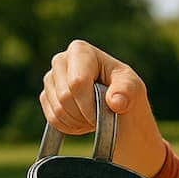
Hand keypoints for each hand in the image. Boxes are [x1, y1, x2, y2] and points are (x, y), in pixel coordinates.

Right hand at [39, 39, 167, 176]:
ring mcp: (50, 79)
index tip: (106, 110)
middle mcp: (60, 61)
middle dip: (85, 113)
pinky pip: (53, 119)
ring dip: (79, 121)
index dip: (90, 103)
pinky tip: (83, 120)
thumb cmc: (125, 91)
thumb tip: (116, 102)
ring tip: (94, 116)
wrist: (116, 107)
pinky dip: (71, 126)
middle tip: (101, 115)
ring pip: (58, 110)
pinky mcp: (46, 97)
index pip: (77, 82)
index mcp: (80, 51)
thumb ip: (127, 91)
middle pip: (65, 97)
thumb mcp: (133, 88)